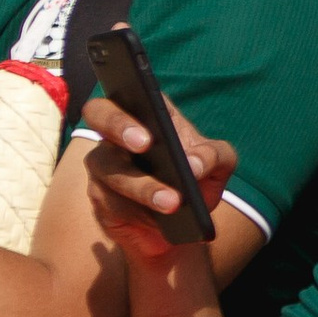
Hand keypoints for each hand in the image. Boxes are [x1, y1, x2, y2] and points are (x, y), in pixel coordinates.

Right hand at [80, 92, 236, 268]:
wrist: (184, 226)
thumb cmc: (198, 182)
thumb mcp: (219, 166)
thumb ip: (215, 156)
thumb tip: (194, 164)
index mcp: (150, 114)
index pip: (134, 90)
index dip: (134, 92)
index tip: (151, 108)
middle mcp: (120, 133)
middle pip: (98, 113)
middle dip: (118, 125)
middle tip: (145, 143)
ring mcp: (105, 165)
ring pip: (110, 168)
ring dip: (142, 187)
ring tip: (172, 201)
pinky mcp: (100, 197)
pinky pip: (110, 201)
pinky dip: (136, 209)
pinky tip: (159, 217)